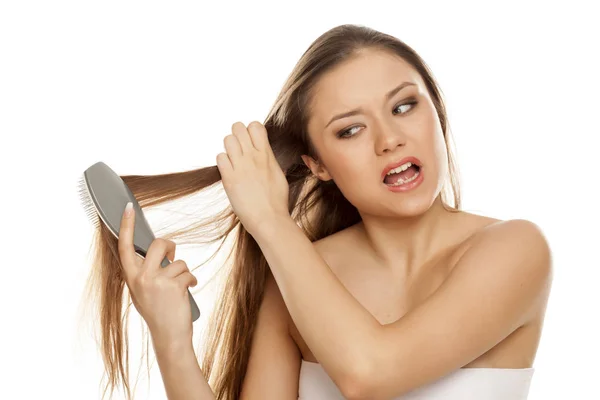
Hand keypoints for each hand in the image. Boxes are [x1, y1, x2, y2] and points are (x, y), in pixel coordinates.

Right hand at [117, 203, 197, 346]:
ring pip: (177, 261)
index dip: (127, 226)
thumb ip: (145, 271)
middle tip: (172, 255)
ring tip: (180, 287)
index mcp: (131, 278)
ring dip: (183, 272)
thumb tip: (159, 250)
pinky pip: (188, 272)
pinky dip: (192, 281)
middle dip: (169, 246)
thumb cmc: (158, 312)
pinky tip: (188, 291)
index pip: (125, 247)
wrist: (169, 336)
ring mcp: (156, 282)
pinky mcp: (173, 286)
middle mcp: (140, 278)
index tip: (130, 208)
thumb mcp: (143, 291)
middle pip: (157, 244)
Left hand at [216, 121, 289, 234]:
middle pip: (238, 127)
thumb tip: (263, 151)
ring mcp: (240, 167)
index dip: (250, 130)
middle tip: (239, 149)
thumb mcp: (278, 174)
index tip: (250, 141)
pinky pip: (220, 157)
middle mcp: (253, 157)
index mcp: (267, 155)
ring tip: (233, 160)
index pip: (255, 126)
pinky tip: (229, 171)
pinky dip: (223, 162)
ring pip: (227, 140)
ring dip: (229, 147)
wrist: (269, 219)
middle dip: (237, 135)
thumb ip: (268, 159)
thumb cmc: (276, 201)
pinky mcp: (229, 178)